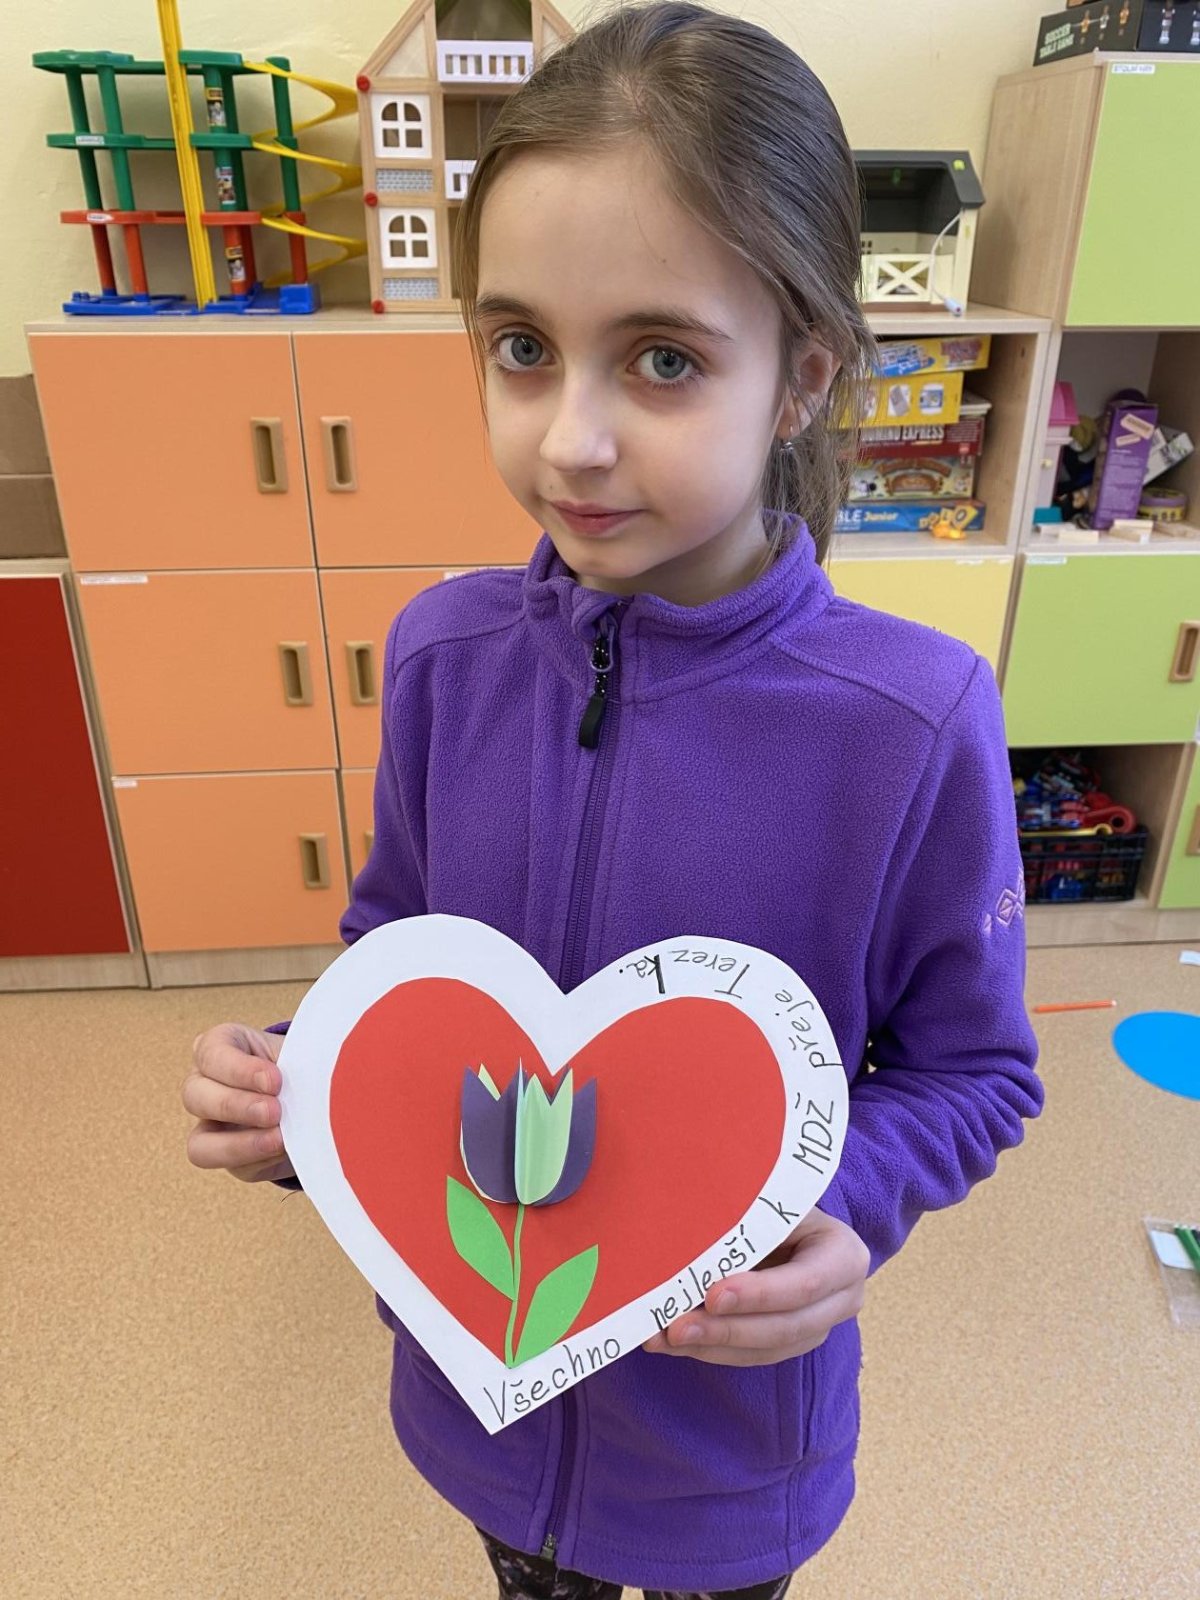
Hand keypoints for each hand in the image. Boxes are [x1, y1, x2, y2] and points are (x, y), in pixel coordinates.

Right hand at [183, 1023, 292, 1184]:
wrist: (318, 1094)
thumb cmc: (303, 1063)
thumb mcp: (300, 1052)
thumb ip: (297, 1060)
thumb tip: (304, 1084)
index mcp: (220, 1048)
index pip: (210, 1053)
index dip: (239, 1070)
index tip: (275, 1080)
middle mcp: (205, 1086)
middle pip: (194, 1097)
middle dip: (235, 1106)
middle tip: (274, 1111)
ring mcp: (211, 1126)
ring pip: (199, 1145)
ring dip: (239, 1145)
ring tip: (278, 1139)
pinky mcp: (231, 1159)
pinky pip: (236, 1168)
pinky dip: (262, 1160)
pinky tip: (285, 1149)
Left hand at [643, 1206, 867, 1365]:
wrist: (785, 1217)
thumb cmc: (775, 1200)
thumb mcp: (771, 1200)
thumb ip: (746, 1217)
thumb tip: (688, 1231)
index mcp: (844, 1254)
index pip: (805, 1283)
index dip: (760, 1294)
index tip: (713, 1295)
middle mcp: (842, 1299)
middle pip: (785, 1327)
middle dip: (726, 1329)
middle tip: (677, 1327)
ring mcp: (819, 1326)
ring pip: (765, 1349)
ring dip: (710, 1345)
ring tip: (663, 1338)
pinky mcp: (790, 1344)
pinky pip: (750, 1357)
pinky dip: (708, 1350)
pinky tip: (673, 1343)